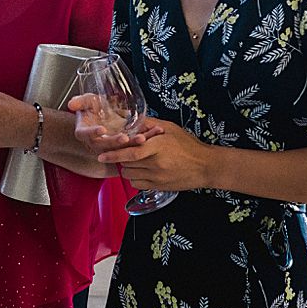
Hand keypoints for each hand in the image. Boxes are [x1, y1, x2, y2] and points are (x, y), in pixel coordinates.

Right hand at [70, 93, 164, 156]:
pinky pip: (132, 145)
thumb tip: (72, 104)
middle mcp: (96, 142)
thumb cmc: (92, 108)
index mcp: (84, 133)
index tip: (102, 129)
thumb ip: (80, 102)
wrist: (101, 116)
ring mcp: (110, 146)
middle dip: (116, 142)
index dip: (93, 133)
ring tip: (144, 138)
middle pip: (105, 146)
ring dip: (132, 144)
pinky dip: (144, 138)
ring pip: (120, 148)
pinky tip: (154, 132)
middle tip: (126, 138)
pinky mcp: (123, 145)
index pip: (87, 134)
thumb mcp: (86, 101)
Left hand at [95, 119, 210, 191]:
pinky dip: (134, 178)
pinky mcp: (158, 187)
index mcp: (158, 147)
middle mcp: (156, 164)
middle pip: (126, 164)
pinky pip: (137, 185)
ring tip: (134, 160)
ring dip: (126, 167)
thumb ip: (150, 124)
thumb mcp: (170, 128)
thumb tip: (131, 119)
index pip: (131, 153)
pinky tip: (140, 170)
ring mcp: (157, 178)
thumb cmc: (189, 145)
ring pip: (129, 175)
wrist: (206, 167)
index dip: (114, 154)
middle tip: (123, 150)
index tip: (100, 154)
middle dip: (121, 157)